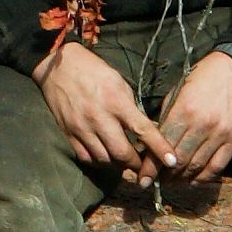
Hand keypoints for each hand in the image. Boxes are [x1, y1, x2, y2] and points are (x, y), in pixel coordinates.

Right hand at [40, 41, 177, 189]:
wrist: (59, 67)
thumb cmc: (95, 72)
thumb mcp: (120, 85)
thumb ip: (132, 110)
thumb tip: (147, 132)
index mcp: (116, 102)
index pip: (143, 130)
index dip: (159, 148)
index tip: (172, 162)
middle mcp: (99, 118)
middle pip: (122, 153)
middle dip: (137, 164)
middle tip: (144, 164)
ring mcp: (81, 127)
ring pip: (104, 159)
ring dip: (119, 164)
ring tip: (125, 160)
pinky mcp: (68, 133)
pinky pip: (86, 157)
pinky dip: (99, 161)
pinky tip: (105, 156)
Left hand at [157, 51, 231, 185]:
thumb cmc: (199, 80)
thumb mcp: (175, 94)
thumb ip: (165, 119)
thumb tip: (149, 144)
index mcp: (183, 111)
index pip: (163, 146)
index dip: (151, 166)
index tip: (143, 178)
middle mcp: (202, 125)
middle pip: (179, 160)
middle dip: (164, 175)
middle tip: (155, 182)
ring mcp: (220, 134)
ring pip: (197, 166)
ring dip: (181, 179)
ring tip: (170, 182)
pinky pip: (217, 166)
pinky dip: (203, 177)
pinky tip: (192, 181)